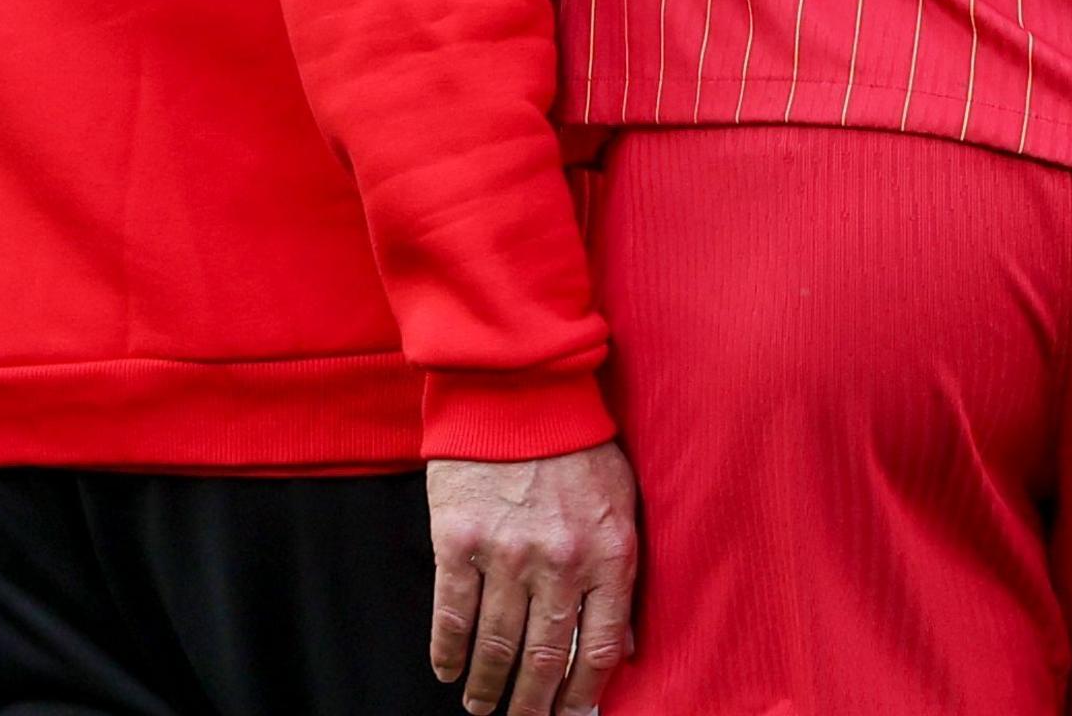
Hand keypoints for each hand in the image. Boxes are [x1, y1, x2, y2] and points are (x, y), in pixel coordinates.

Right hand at [426, 442, 639, 715]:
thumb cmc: (576, 444)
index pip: (600, 648)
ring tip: (482, 706)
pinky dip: (448, 651)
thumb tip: (624, 643)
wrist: (519, 389)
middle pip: (546, 658)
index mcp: (609, 554)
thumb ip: (622, 573)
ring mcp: (507, 554)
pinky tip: (448, 669)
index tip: (571, 715)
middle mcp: (560, 562)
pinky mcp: (460, 541)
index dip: (585, 695)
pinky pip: (453, 614)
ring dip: (488, 687)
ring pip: (497, 646)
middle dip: (533, 703)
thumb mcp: (621, 502)